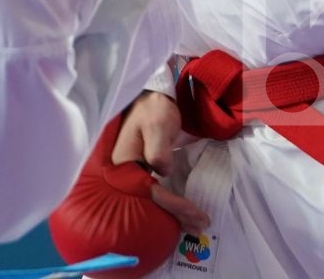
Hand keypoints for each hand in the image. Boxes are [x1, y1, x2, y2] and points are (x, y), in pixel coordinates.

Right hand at [112, 92, 208, 233]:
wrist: (150, 99)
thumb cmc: (153, 110)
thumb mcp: (157, 125)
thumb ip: (158, 149)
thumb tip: (162, 172)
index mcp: (122, 166)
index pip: (149, 193)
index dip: (172, 205)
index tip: (193, 213)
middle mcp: (124, 175)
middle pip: (150, 202)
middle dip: (175, 216)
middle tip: (200, 225)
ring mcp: (132, 175)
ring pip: (153, 200)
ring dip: (174, 214)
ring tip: (196, 224)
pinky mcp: (141, 173)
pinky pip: (155, 193)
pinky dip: (170, 203)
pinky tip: (183, 211)